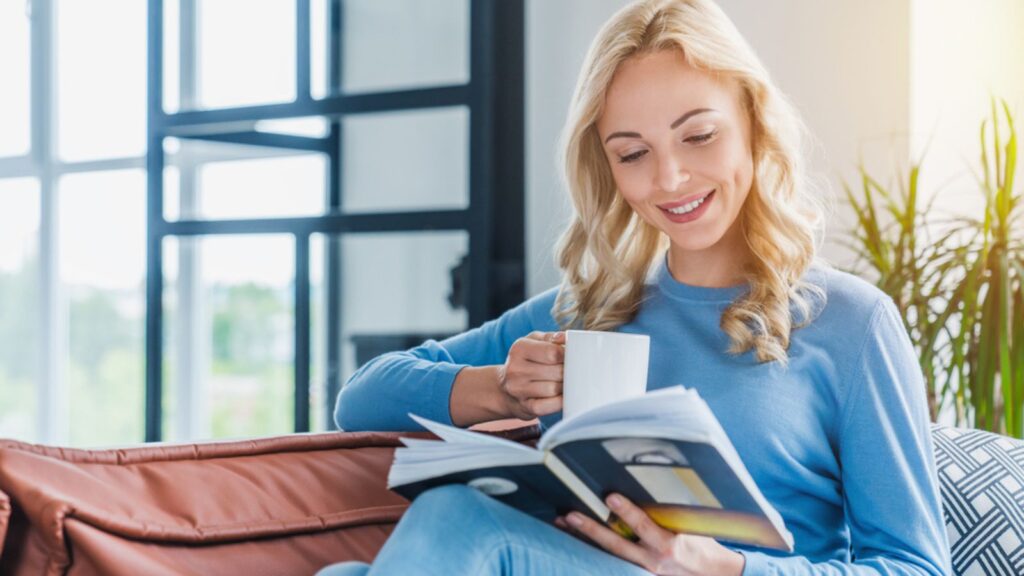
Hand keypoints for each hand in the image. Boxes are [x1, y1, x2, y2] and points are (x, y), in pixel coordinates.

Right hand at [496, 331, 564, 419]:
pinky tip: (561, 396)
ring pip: (555, 389)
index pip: (553, 353)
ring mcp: (518, 389)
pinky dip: (560, 401)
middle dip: (569, 372)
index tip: (571, 358)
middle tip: (572, 371)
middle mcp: (515, 369)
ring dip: (564, 387)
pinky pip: (550, 406)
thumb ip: (552, 338)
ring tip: (564, 382)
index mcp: (519, 349)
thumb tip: (566, 338)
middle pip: (557, 372)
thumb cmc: (527, 362)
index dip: (568, 356)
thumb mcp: (534, 343)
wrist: (505, 389)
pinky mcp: (525, 407)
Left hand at [554, 494, 744, 575]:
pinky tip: (576, 539)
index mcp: (671, 545)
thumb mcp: (693, 528)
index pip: (645, 527)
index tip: (610, 497)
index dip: (628, 512)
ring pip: (609, 554)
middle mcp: (654, 561)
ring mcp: (645, 572)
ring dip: (586, 538)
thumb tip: (650, 489)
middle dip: (592, 529)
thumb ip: (672, 515)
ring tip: (565, 523)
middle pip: (617, 545)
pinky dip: (594, 550)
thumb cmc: (704, 545)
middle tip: (571, 514)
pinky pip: (613, 562)